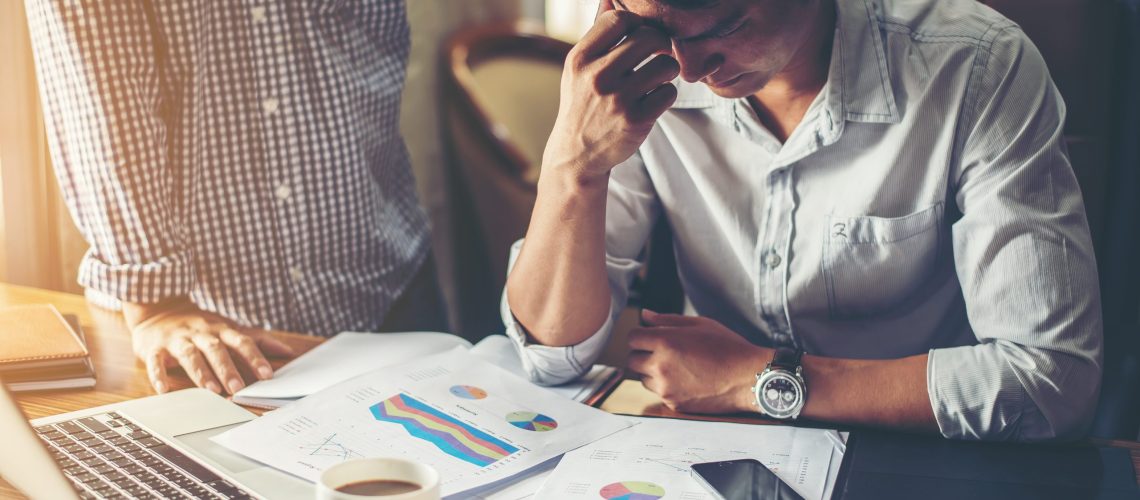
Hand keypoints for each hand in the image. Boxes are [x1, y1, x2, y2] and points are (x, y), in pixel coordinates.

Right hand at [123, 298, 294, 394]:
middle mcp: (201, 333)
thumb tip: (288, 351)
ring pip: (189, 355)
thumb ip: (257, 340)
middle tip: (238, 387)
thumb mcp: (229, 328)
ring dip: (200, 372)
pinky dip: (159, 375)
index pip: (241, 342)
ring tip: (211, 390)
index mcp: (221, 330)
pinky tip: (164, 389)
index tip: (268, 375)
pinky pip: (156, 361)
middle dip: (228, 368)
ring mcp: (178, 339)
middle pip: (216, 349)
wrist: (159, 309)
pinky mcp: (155, 347)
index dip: (255, 358)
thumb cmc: (201, 325)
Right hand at [542, 0, 679, 180]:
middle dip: (659, 45)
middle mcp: (597, 76)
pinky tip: (652, 101)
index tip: (639, 36)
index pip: (619, 19)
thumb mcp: (579, 69)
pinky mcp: (636, 120)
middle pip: (649, 37)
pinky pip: (669, 92)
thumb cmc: (582, 105)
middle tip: (657, 55)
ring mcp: (618, 99)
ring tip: (655, 79)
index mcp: (580, 58)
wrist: (577, 154)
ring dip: (666, 71)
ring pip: (666, 65)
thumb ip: (597, 34)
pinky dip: (665, 95)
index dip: (636, 24)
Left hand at [626, 310, 771, 413]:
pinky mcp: (673, 404)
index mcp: (665, 342)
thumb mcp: (699, 324)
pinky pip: (659, 393)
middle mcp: (660, 366)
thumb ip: (667, 320)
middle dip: (643, 354)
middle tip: (663, 352)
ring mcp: (666, 388)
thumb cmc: (728, 347)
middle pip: (632, 359)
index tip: (651, 337)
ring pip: (643, 378)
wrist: (748, 378)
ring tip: (678, 366)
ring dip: (652, 372)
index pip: (632, 338)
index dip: (641, 336)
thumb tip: (645, 316)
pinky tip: (687, 380)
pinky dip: (667, 387)